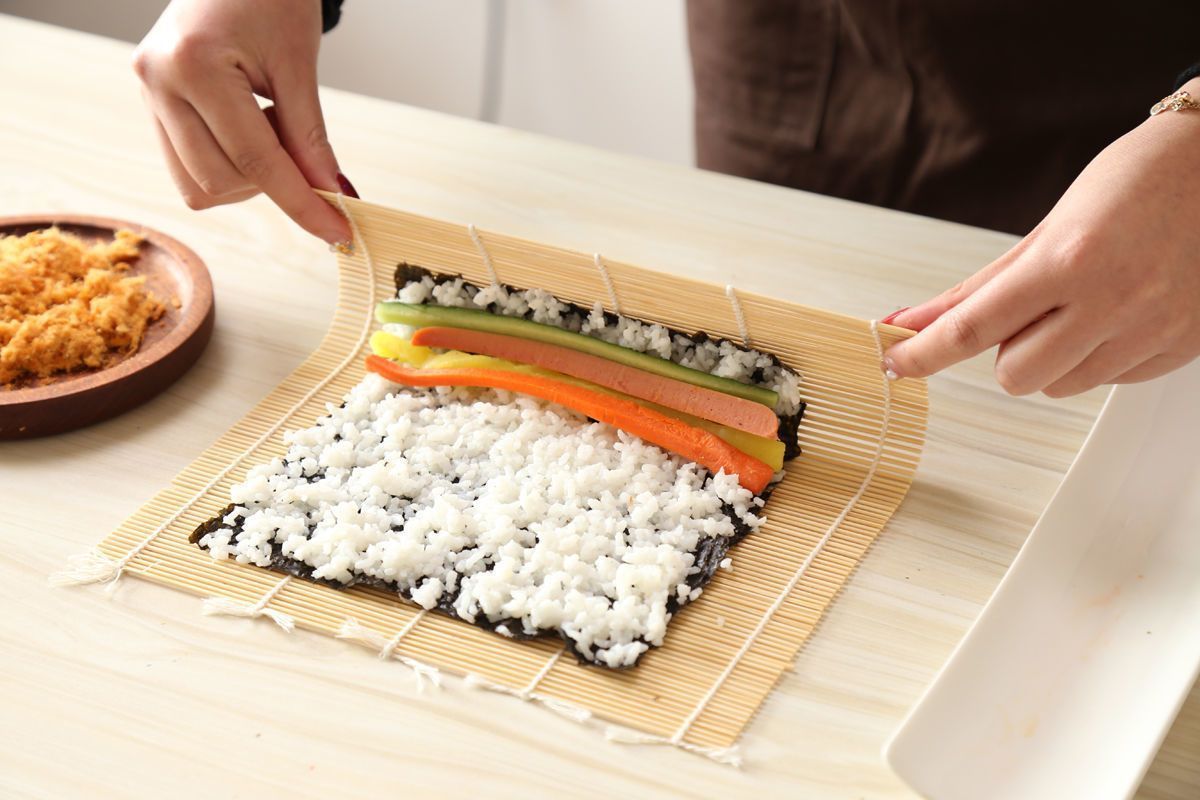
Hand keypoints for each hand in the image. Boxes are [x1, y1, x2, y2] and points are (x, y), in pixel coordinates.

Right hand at [132, 0, 351, 244]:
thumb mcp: (298, 64)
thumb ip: (310, 137)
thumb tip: (332, 196)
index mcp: (194, 65)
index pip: (255, 161)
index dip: (301, 203)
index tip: (338, 232)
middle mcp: (158, 81)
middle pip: (220, 180)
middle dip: (272, 182)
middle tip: (301, 143)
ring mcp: (147, 92)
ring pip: (198, 184)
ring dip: (247, 177)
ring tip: (270, 124)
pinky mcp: (150, 102)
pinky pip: (187, 165)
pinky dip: (228, 165)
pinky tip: (247, 128)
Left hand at [882, 80, 1199, 396]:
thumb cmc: (1136, 184)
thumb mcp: (1047, 228)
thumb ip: (976, 287)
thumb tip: (909, 320)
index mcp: (1070, 261)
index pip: (974, 328)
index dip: (924, 353)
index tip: (894, 363)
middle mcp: (1114, 301)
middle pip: (1014, 375)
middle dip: (1006, 352)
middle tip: (1032, 309)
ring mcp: (1152, 330)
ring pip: (1060, 386)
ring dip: (1053, 357)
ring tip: (1084, 303)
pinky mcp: (1181, 349)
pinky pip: (1108, 381)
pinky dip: (1097, 357)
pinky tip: (1121, 310)